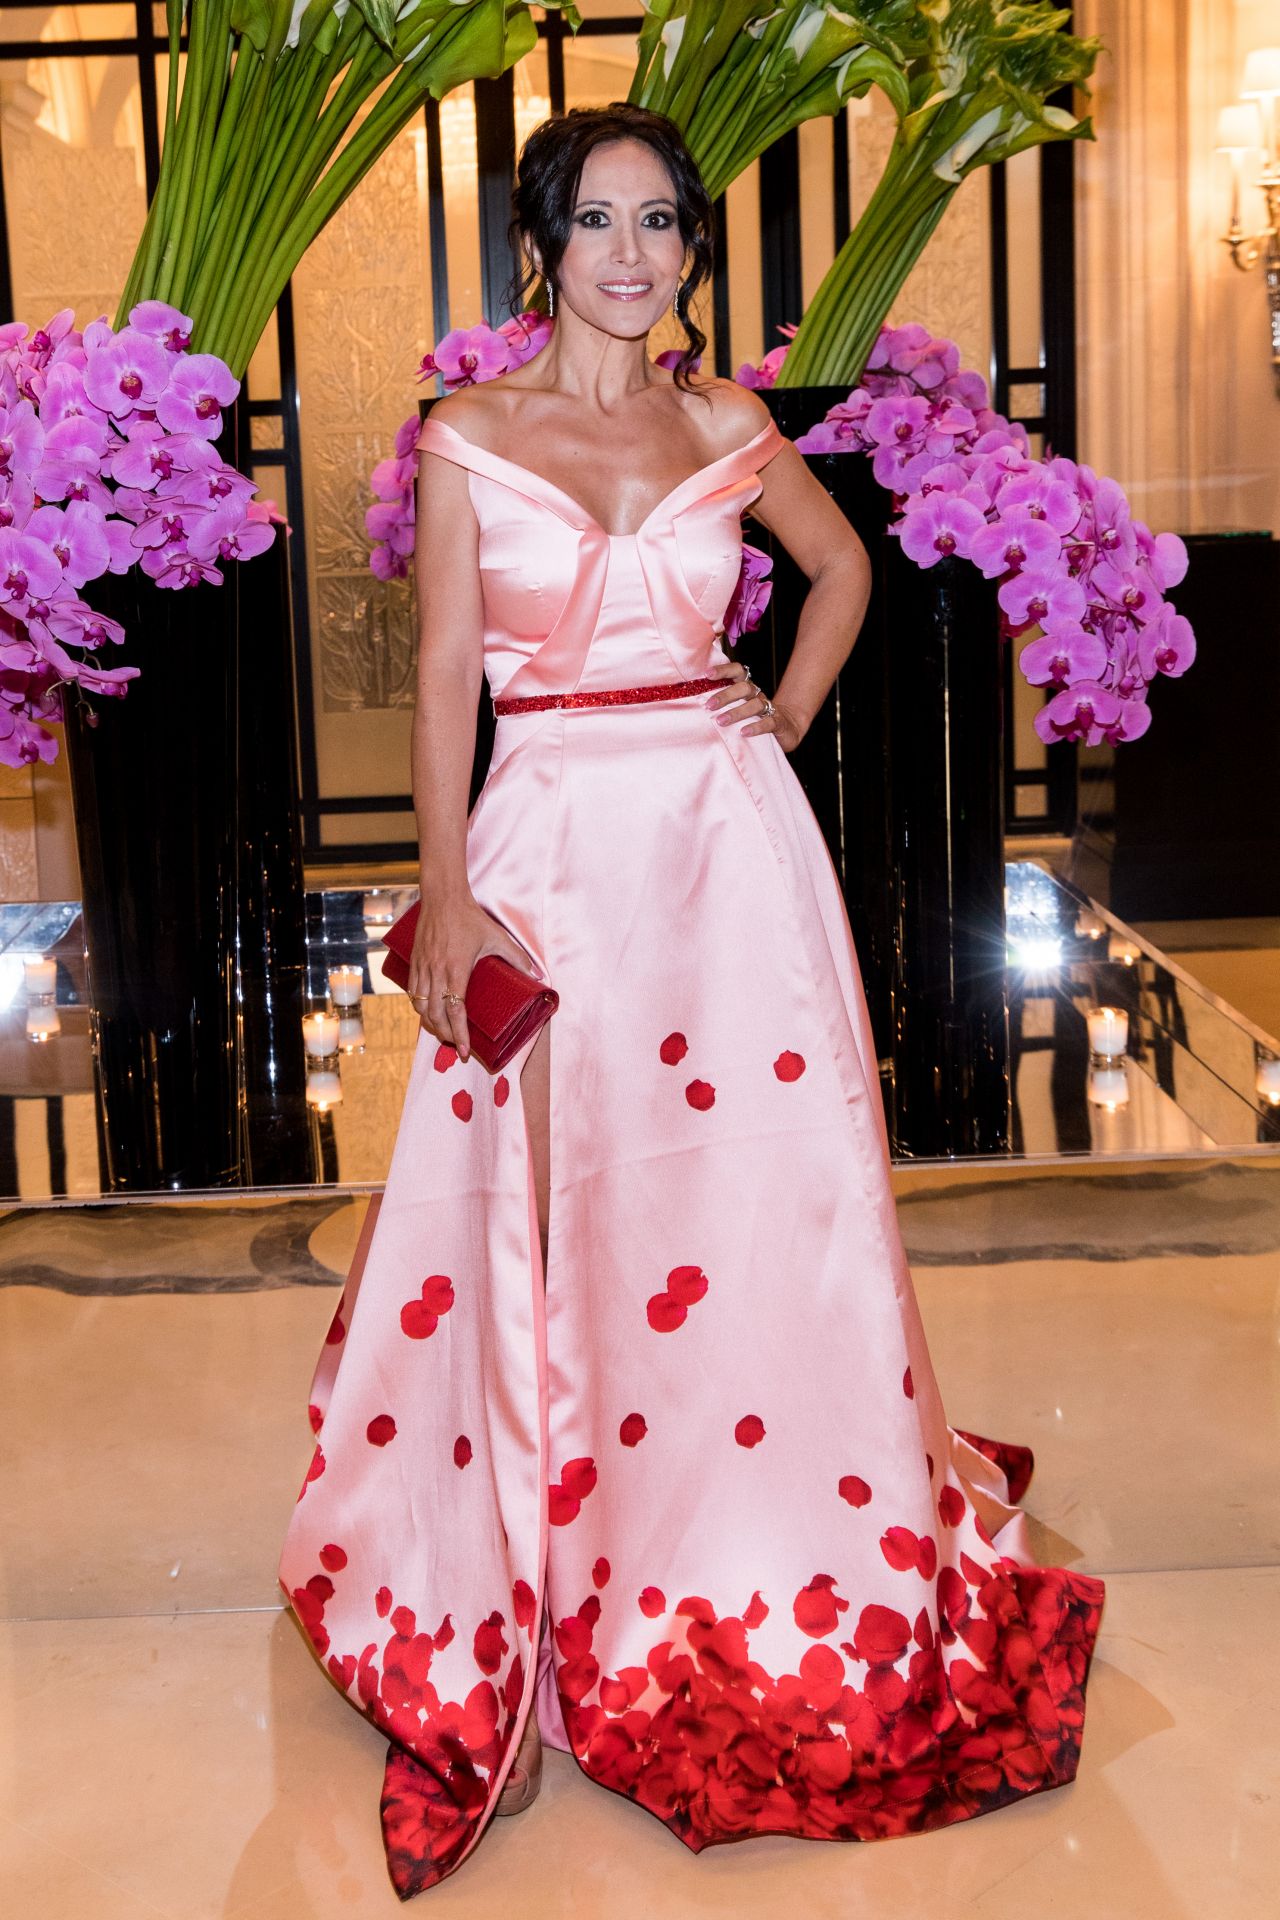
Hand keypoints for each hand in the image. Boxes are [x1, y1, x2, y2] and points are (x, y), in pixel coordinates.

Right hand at [407, 892, 541, 1065]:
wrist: (442, 898)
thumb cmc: (470, 918)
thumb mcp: (497, 937)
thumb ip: (517, 957)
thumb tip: (538, 975)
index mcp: (456, 969)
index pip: (456, 1010)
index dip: (460, 1033)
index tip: (465, 1050)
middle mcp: (436, 972)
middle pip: (435, 1015)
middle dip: (445, 1035)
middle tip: (457, 1046)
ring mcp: (422, 968)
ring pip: (421, 1007)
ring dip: (431, 1025)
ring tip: (443, 1033)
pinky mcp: (414, 963)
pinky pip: (413, 994)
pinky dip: (420, 1009)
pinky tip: (428, 1014)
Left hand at [705, 658, 805, 751]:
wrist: (787, 728)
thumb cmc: (755, 718)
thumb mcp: (739, 708)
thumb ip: (722, 703)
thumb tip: (695, 702)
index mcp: (748, 689)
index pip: (737, 672)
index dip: (724, 670)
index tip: (707, 674)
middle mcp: (758, 695)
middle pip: (744, 688)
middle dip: (726, 695)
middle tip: (709, 705)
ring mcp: (770, 709)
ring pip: (755, 705)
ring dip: (737, 712)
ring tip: (721, 721)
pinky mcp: (778, 723)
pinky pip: (768, 722)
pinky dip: (756, 727)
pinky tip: (744, 732)